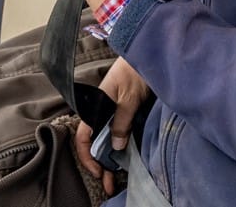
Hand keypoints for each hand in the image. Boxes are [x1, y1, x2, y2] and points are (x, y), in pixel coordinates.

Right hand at [74, 58, 151, 196]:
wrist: (151, 52)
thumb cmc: (136, 69)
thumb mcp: (129, 97)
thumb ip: (121, 121)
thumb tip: (116, 147)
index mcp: (97, 107)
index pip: (83, 137)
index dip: (87, 157)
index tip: (98, 171)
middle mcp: (103, 111)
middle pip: (96, 143)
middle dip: (100, 165)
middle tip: (109, 184)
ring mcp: (115, 111)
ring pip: (108, 140)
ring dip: (110, 159)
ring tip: (115, 178)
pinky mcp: (128, 110)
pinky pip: (120, 132)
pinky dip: (120, 147)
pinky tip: (125, 158)